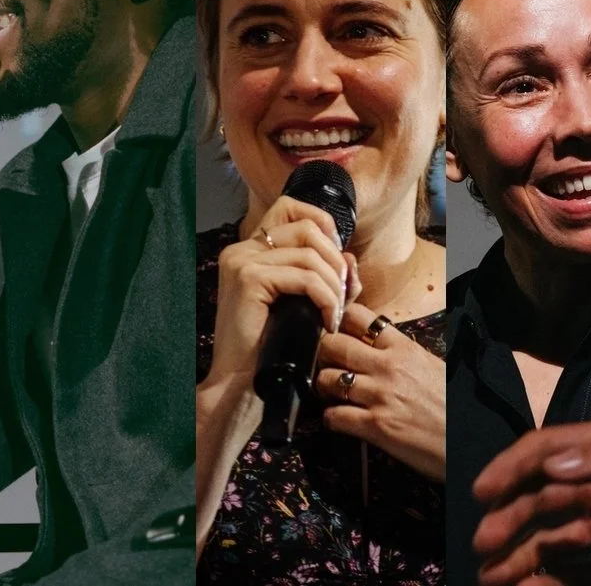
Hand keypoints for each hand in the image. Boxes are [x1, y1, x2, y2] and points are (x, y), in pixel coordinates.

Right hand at [204, 198, 356, 388]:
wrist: (243, 383)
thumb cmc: (275, 346)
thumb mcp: (306, 302)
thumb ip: (327, 274)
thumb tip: (349, 254)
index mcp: (250, 249)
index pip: (291, 207)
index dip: (324, 224)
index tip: (338, 262)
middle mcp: (242, 249)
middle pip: (308, 228)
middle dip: (336, 262)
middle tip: (343, 297)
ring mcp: (242, 261)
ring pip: (311, 254)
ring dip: (335, 287)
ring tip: (335, 315)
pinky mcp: (248, 279)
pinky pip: (306, 278)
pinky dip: (327, 300)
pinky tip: (327, 323)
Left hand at [315, 300, 446, 480]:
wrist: (471, 440)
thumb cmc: (457, 406)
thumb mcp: (436, 367)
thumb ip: (408, 354)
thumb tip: (386, 348)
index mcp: (405, 348)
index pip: (359, 317)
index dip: (340, 322)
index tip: (337, 331)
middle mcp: (389, 367)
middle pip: (333, 345)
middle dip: (324, 354)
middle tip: (328, 365)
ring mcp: (380, 396)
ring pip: (327, 379)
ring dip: (324, 388)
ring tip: (333, 395)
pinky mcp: (375, 426)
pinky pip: (333, 416)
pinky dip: (330, 419)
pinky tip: (340, 421)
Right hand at [472, 416, 590, 585]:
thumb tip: (555, 461)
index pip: (557, 448)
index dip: (515, 465)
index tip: (482, 491)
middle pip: (547, 496)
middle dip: (509, 517)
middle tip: (482, 546)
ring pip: (557, 536)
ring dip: (520, 553)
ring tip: (490, 576)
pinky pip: (581, 571)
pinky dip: (547, 579)